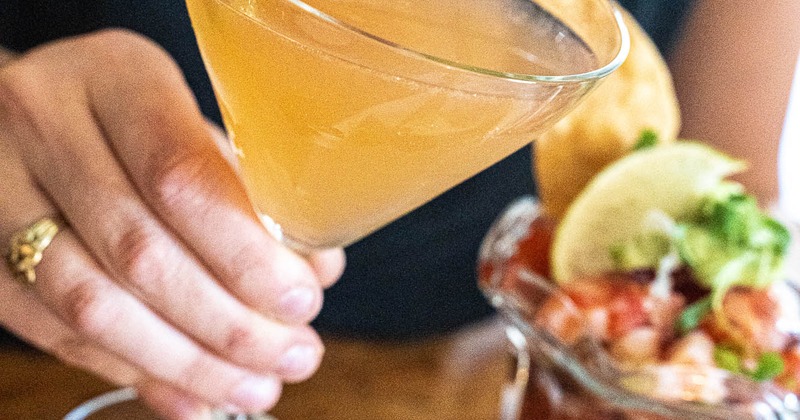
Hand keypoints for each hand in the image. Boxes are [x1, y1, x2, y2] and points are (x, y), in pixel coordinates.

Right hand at [0, 29, 343, 418]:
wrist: (28, 116)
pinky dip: (134, 371)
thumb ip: (247, 192)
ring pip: (93, 305)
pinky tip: (191, 395)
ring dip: (185, 362)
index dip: (245, 255)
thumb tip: (316, 272)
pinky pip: (56, 332)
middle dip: (229, 323)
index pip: (180, 178)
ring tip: (253, 389)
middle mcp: (44, 126)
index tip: (301, 301)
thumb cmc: (132, 121)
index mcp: (116, 78)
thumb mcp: (191, 126)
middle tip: (293, 356)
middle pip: (140, 252)